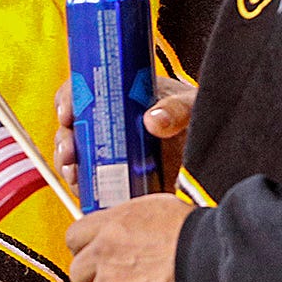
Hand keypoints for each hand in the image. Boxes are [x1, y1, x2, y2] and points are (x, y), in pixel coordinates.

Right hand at [55, 78, 196, 190]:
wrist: (216, 151)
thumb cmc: (200, 117)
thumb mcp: (191, 105)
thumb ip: (177, 108)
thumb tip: (153, 120)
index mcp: (123, 95)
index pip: (84, 89)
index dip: (69, 99)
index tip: (67, 112)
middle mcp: (112, 122)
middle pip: (73, 126)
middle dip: (64, 140)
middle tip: (69, 152)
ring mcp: (113, 151)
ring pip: (77, 156)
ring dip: (68, 165)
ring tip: (74, 174)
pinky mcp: (119, 177)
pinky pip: (91, 182)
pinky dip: (83, 187)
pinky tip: (84, 191)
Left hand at [65, 195, 194, 281]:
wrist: (210, 261)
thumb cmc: (193, 234)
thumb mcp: (155, 208)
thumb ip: (126, 220)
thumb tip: (120, 226)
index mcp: (110, 226)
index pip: (74, 237)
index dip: (85, 248)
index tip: (95, 254)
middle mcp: (104, 255)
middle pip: (78, 272)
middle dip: (95, 277)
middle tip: (118, 277)